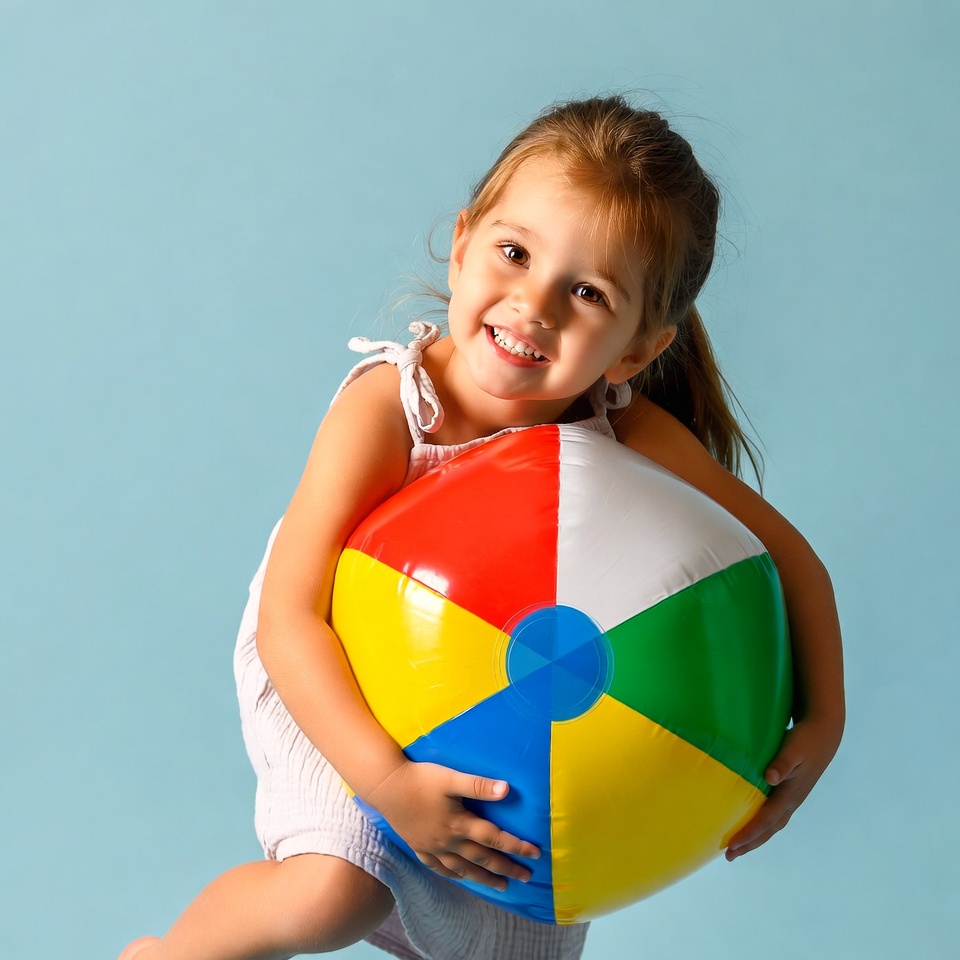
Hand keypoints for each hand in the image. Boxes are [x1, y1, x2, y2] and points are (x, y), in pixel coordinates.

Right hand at [364, 760, 539, 889]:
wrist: (385, 787)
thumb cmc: (420, 778)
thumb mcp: (451, 778)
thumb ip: (479, 785)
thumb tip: (508, 789)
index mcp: (459, 823)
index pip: (494, 838)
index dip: (516, 846)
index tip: (535, 854)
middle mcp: (448, 840)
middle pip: (482, 858)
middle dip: (506, 868)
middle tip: (525, 878)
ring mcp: (432, 847)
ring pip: (463, 868)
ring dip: (484, 877)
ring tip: (500, 886)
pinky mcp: (418, 847)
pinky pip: (439, 867)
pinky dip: (453, 874)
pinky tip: (460, 877)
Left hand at [725, 716, 841, 860]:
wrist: (824, 734)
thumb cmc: (805, 740)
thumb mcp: (793, 748)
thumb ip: (782, 763)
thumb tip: (769, 778)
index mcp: (790, 794)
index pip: (766, 819)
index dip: (749, 833)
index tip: (732, 845)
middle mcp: (792, 801)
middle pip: (769, 829)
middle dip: (750, 843)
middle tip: (729, 856)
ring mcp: (793, 798)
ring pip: (773, 824)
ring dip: (756, 836)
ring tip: (738, 846)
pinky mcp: (791, 792)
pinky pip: (775, 815)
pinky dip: (763, 824)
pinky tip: (753, 824)